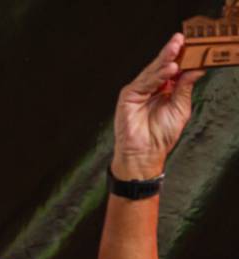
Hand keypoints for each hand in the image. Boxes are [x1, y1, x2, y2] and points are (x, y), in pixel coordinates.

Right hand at [112, 33, 204, 179]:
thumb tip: (196, 69)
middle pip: (162, 66)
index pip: (173, 70)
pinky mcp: (128, 96)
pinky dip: (156, 75)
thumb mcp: (180, 108)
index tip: (193, 45)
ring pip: (152, 72)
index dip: (182, 58)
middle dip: (172, 53)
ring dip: (165, 60)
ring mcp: (138, 91)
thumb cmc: (160, 135)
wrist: (145, 152)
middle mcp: (151, 88)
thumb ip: (185, 87)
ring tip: (177, 50)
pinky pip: (144, 82)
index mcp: (164, 90)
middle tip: (182, 39)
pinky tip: (168, 69)